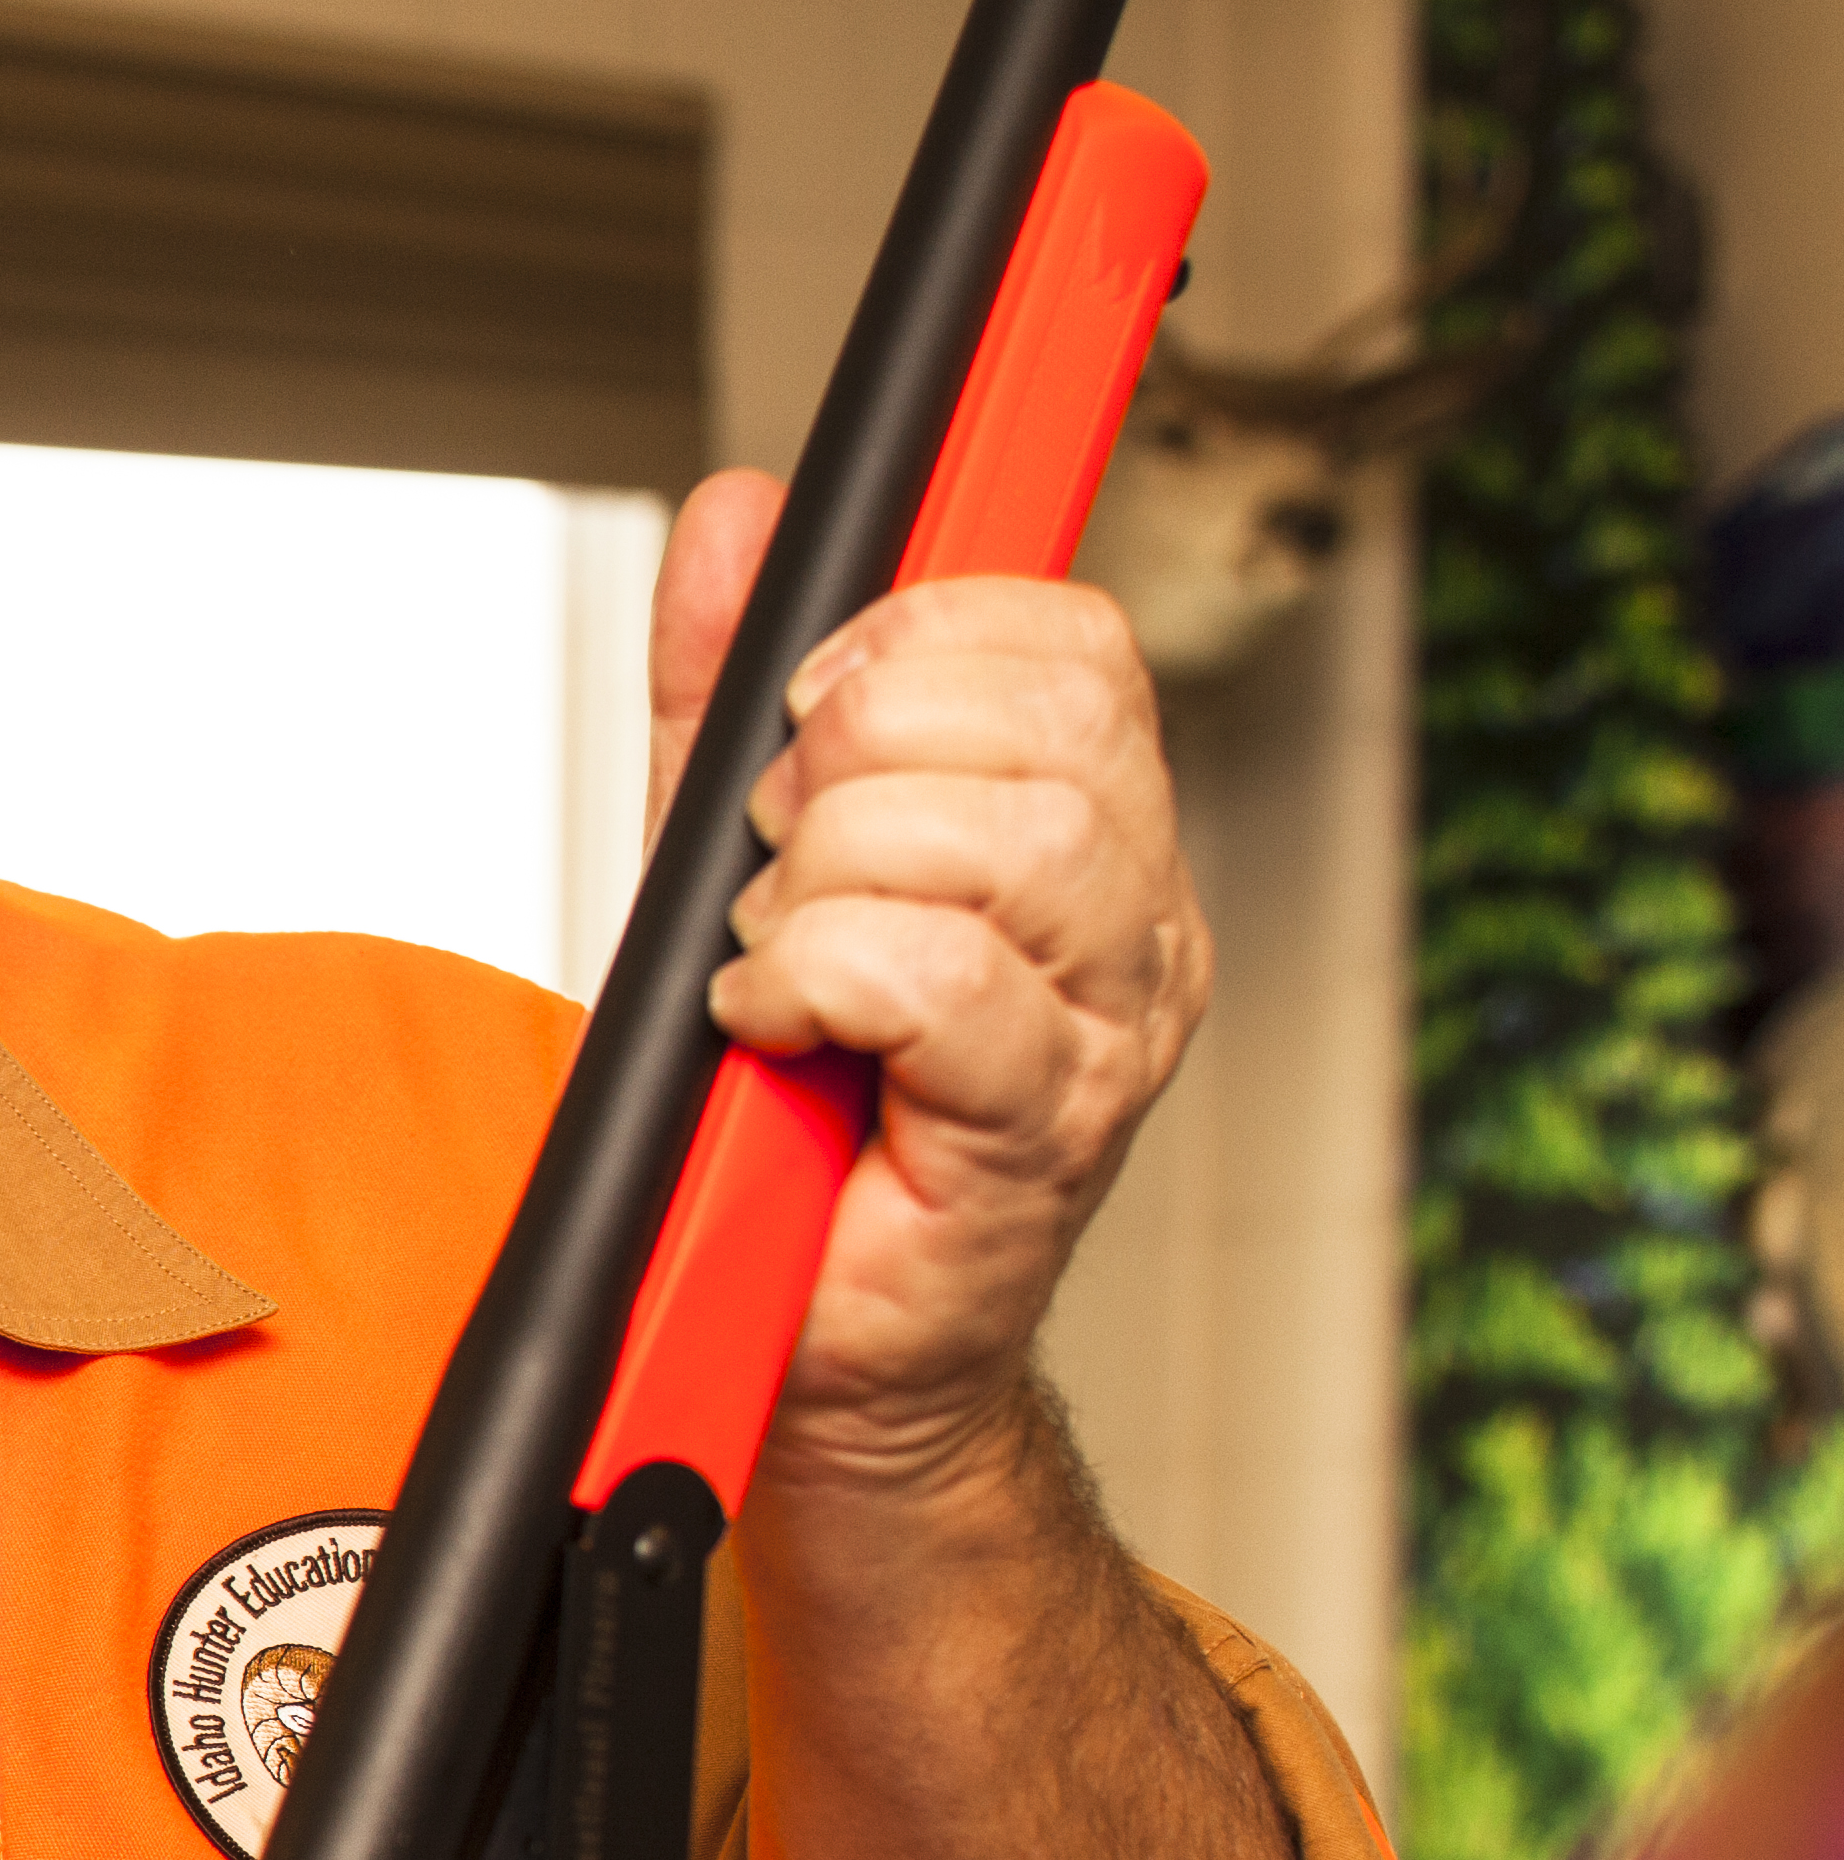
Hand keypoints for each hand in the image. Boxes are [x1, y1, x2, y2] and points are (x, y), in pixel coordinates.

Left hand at [646, 467, 1210, 1497]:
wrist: (786, 1342)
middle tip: (773, 857)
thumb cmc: (780, 1115)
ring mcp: (1106, 1035)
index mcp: (1089, 836)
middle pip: (1042, 723)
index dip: (921, 634)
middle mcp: (1132, 927)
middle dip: (856, 755)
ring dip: (832, 879)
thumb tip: (740, 518)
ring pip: (1007, 842)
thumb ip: (728, 695)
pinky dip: (818, 980)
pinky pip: (941, 981)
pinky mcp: (1040, 1135)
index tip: (806, 702)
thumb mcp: (728, 861)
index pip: (1073, 643)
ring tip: (772, 956)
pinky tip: (773, 1026)